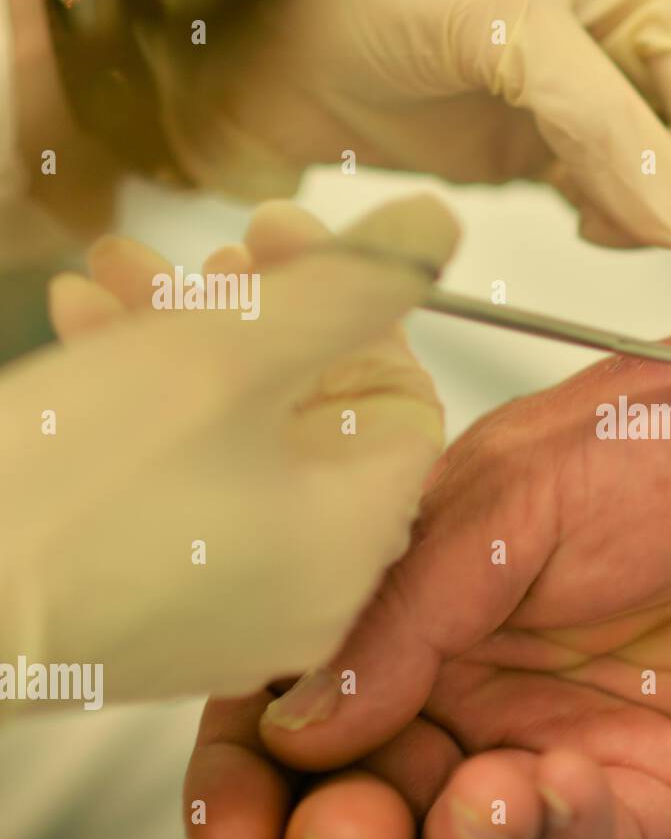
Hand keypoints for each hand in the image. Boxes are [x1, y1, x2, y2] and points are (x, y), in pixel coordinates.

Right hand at [0, 196, 453, 701]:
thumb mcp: (230, 351)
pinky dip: (148, 414)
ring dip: (185, 345)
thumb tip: (434, 227)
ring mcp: (231, 609)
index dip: (349, 306)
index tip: (279, 239)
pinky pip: (184, 493)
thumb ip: (349, 282)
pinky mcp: (155, 611)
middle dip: (253, 314)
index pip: (400, 399)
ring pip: (240, 444)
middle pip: (314, 417)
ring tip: (114, 280)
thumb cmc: (69, 492)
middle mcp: (309, 590)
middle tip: (195, 260)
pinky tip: (84, 335)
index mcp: (352, 538)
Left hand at [146, 0, 670, 300]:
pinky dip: (616, 224)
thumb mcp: (505, 33)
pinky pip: (612, 197)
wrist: (264, 32)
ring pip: (669, 174)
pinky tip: (592, 227)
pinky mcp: (547, 147)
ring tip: (611, 231)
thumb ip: (603, 124)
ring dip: (660, 220)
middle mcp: (626, 42)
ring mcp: (590, 98)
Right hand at [183, 307, 670, 838]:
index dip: (250, 767)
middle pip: (363, 795)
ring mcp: (561, 743)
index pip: (298, 702)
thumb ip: (403, 609)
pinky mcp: (654, 788)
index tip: (234, 813)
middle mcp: (477, 685)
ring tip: (460, 811)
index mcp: (419, 602)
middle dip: (334, 835)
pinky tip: (537, 794)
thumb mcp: (513, 493)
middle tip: (339, 834)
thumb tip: (296, 720)